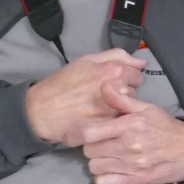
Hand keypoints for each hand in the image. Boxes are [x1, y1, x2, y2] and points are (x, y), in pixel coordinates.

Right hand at [24, 49, 145, 146]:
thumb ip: (117, 56)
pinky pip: (119, 124)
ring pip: (127, 109)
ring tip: (99, 109)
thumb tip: (141, 62)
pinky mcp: (108, 127)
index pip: (137, 77)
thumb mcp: (87, 60)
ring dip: (118, 109)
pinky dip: (111, 123)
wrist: (42, 110)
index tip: (113, 84)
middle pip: (134, 94)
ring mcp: (114, 110)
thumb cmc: (63, 83)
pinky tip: (98, 120)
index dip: (126, 80)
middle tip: (103, 97)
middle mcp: (118, 90)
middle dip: (123, 95)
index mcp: (114, 71)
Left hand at [80, 87, 183, 183]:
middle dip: (92, 146)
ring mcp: (131, 166)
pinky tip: (112, 171)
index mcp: (129, 126)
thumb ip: (122, 98)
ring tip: (109, 156)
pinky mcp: (134, 182)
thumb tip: (103, 86)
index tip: (87, 132)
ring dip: (98, 162)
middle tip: (103, 143)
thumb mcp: (146, 108)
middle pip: (89, 151)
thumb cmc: (164, 127)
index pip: (90, 133)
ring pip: (94, 167)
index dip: (82, 132)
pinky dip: (104, 179)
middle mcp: (128, 147)